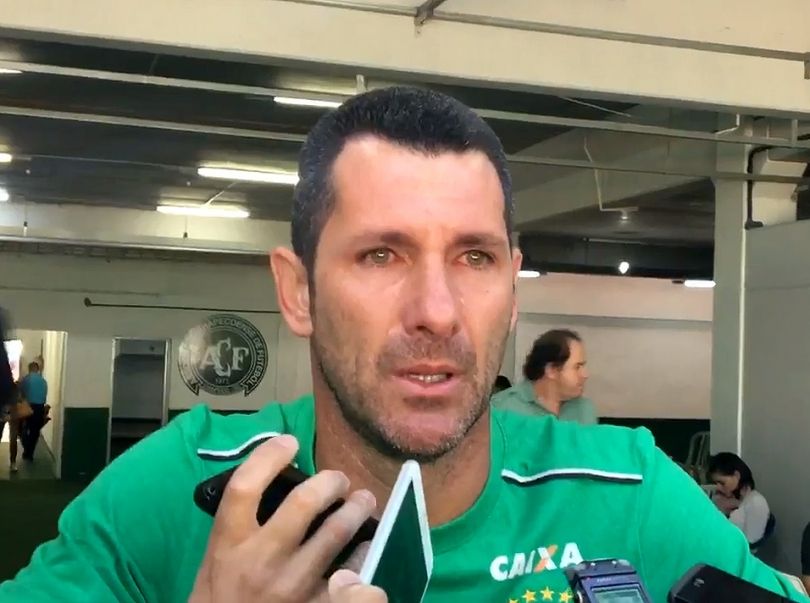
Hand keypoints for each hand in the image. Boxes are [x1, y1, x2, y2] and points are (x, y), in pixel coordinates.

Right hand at [189, 435, 376, 602]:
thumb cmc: (220, 597)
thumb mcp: (217, 558)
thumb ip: (241, 524)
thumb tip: (277, 483)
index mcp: (229, 543)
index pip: (245, 486)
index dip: (269, 456)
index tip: (289, 442)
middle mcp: (261, 560)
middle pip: (304, 502)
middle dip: (330, 481)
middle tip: (339, 480)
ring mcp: (292, 585)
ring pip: (336, 532)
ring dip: (356, 509)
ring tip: (363, 501)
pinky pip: (354, 576)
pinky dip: (365, 558)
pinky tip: (368, 547)